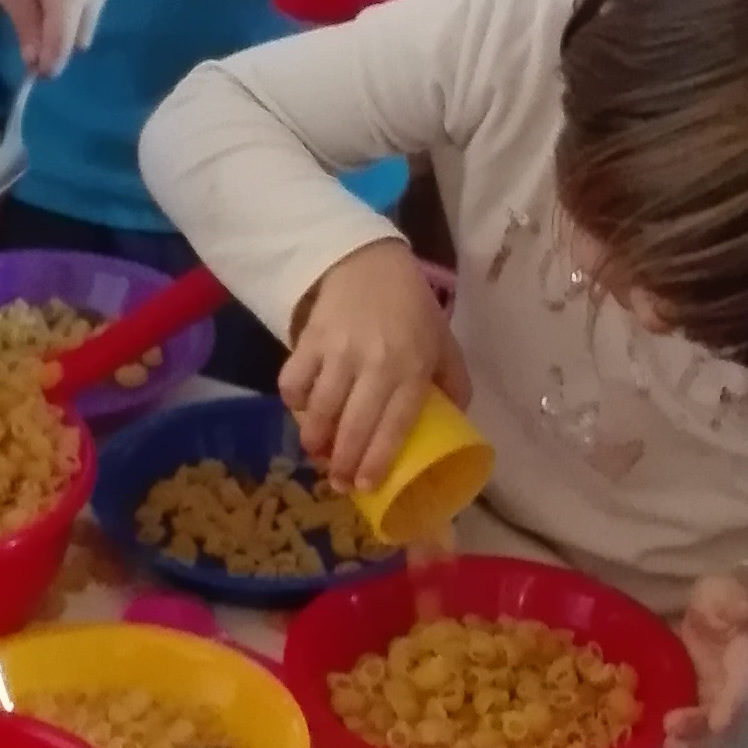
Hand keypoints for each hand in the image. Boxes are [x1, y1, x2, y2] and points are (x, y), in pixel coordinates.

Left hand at [0, 0, 117, 75]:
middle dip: (59, 42)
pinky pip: (95, 4)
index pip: (63, 40)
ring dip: (70, 25)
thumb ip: (26, 26)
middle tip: (37, 44)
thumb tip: (35, 61)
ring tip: (47, 11)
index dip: (51, 62)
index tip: (38, 75)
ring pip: (89, 22)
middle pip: (79, 35)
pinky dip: (79, 8)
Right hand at [280, 243, 470, 493]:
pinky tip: (302, 412)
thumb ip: (453, 383)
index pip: (393, 425)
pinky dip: (294, 402)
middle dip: (341, 462)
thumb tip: (454, 422)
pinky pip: (293, 381)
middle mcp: (375, 364)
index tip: (365, 485)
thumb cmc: (411, 309)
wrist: (370, 262)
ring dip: (314, 439)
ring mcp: (339, 351)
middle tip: (337, 482)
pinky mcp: (310, 339)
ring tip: (316, 454)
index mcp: (412, 370)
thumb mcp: (443, 344)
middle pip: (353, 425)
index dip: (376, 460)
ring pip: (320, 409)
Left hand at [665, 570, 747, 745]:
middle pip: (722, 716)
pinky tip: (654, 739)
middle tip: (674, 734)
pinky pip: (689, 716)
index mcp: (747, 660)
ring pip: (706, 724)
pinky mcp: (694, 692)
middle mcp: (733, 684)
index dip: (731, 706)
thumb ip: (738, 606)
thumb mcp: (734, 593)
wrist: (728, 601)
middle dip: (701, 729)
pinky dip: (676, 730)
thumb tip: (746, 612)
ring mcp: (714, 691)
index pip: (742, 687)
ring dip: (690, 738)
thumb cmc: (732, 596)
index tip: (718, 722)